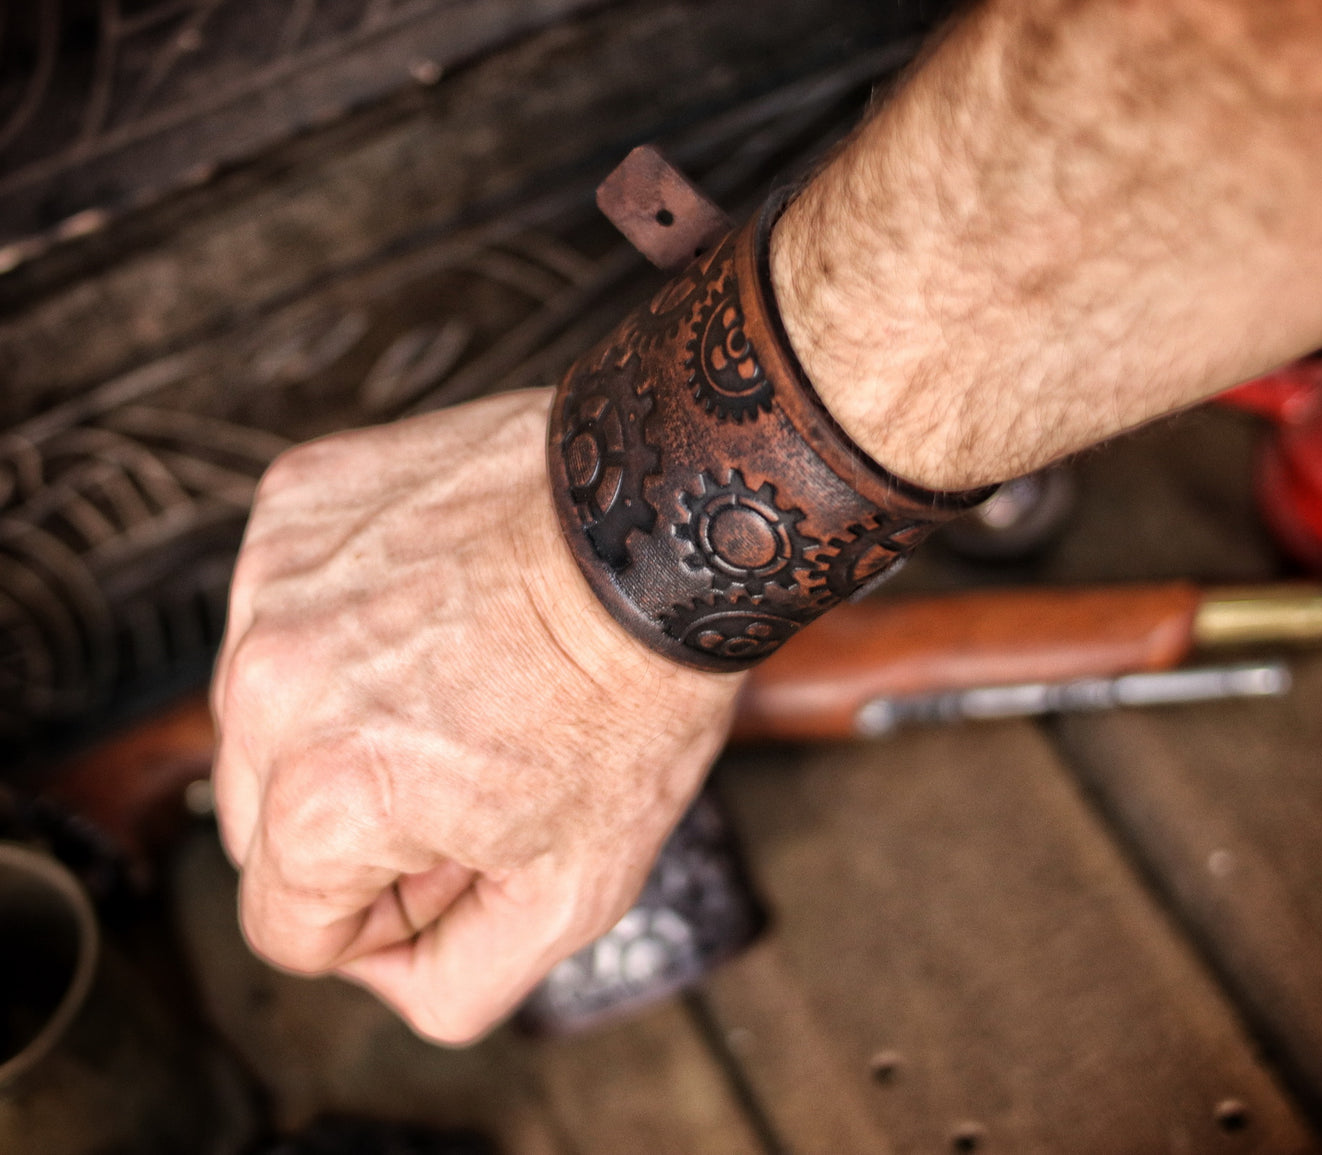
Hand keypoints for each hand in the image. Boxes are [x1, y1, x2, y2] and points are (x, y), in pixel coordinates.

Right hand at [211, 388, 741, 1042]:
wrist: (668, 524)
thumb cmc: (636, 690)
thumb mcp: (577, 888)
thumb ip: (460, 979)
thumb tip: (390, 974)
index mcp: (325, 798)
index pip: (289, 926)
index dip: (388, 911)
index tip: (465, 849)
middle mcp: (270, 686)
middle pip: (267, 822)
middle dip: (359, 821)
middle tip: (477, 764)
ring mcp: (276, 582)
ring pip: (269, 711)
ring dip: (346, 718)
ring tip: (468, 675)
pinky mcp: (297, 502)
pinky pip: (286, 605)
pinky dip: (349, 619)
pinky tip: (443, 603)